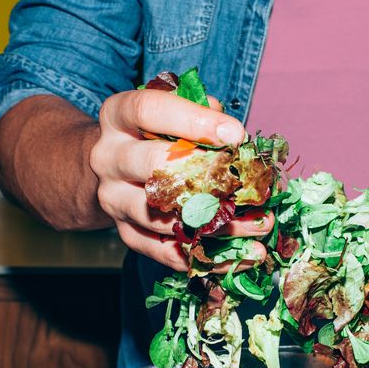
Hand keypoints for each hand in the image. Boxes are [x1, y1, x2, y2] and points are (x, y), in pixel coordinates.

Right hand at [89, 90, 274, 270]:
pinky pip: (162, 251)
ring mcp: (113, 198)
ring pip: (163, 217)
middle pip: (153, 166)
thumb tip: (234, 138)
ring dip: (217, 226)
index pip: (149, 110)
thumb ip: (200, 111)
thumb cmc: (154, 133)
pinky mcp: (124, 232)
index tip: (237, 135)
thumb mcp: (170, 110)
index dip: (193, 121)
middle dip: (209, 178)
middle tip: (253, 189)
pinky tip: (236, 257)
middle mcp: (109, 157)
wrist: (113, 169)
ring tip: (259, 228)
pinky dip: (201, 257)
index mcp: (117, 115)